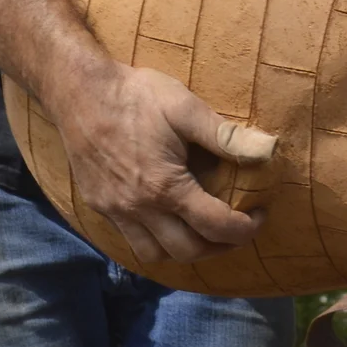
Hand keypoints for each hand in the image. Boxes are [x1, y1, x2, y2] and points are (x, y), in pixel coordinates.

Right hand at [52, 63, 275, 263]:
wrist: (78, 91)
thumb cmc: (135, 95)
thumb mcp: (185, 108)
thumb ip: (226, 136)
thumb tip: (268, 150)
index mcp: (165, 187)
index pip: (215, 226)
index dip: (246, 228)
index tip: (259, 214)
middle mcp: (138, 208)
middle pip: (188, 251)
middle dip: (221, 246)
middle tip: (239, 227)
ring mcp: (115, 211)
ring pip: (156, 256)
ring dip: (186, 250)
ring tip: (205, 230)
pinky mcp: (100, 206)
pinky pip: (132, 241)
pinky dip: (157, 242)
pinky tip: (170, 222)